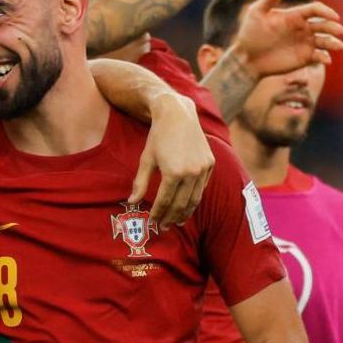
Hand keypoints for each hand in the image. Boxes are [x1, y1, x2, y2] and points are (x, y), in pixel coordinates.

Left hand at [131, 94, 214, 228]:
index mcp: (173, 172)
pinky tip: (188, 205)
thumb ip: (140, 183)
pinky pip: (202, 187)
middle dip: (172, 218)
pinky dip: (195, 198)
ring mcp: (203, 169)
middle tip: (165, 227)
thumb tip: (131, 203)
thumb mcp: (146, 159)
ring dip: (185, 213)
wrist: (178, 115)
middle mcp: (191, 173)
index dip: (158, 214)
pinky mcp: (210, 164)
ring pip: (195, 199)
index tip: (153, 222)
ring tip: (177, 222)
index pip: (165, 201)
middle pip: (181, 204)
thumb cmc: (158, 137)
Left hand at [232, 0, 342, 78]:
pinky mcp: (305, 58)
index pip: (316, 9)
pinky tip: (326, 60)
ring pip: (326, 41)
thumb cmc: (249, 34)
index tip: (334, 16)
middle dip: (334, 27)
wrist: (246, 58)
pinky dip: (325, 58)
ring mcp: (305, 43)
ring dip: (334, 43)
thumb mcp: (256, 14)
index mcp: (295, 15)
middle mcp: (303, 28)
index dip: (326, 11)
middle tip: (341, 31)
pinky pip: (319, 56)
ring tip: (340, 46)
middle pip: (325, 25)